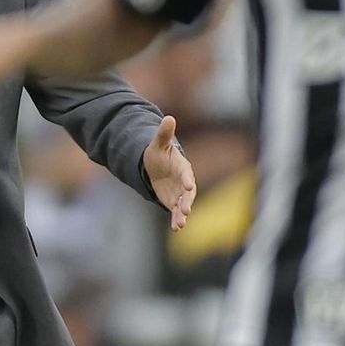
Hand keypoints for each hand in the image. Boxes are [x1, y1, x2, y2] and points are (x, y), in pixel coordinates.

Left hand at [144, 115, 196, 230]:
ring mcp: (179, 193)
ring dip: (182, 215)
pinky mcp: (173, 202)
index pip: (186, 173)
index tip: (188, 187)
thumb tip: (169, 117)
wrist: (156, 166)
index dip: (187, 180)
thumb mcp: (158, 143)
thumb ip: (164, 133)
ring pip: (183, 205)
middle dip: (187, 202)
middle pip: (188, 194)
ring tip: (180, 224)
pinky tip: (176, 228)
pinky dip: (177, 219)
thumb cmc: (159, 152)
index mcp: (182, 167)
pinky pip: (176, 212)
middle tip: (186, 211)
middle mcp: (184, 182)